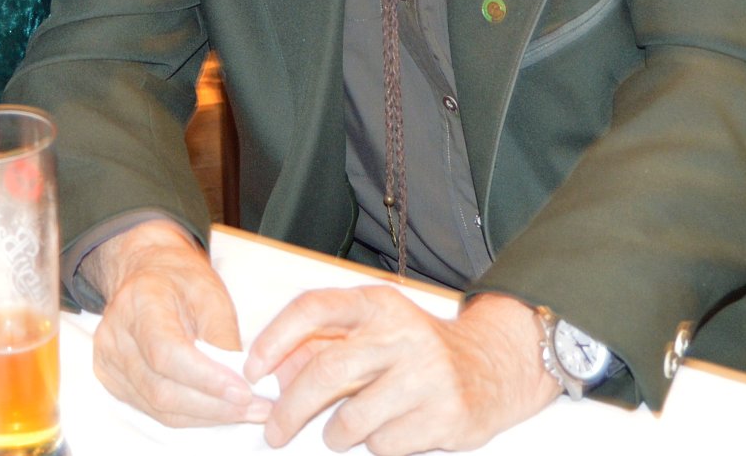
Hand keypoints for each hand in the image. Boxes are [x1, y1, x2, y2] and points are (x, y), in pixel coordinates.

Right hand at [83, 219, 266, 426]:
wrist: (147, 276)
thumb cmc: (181, 282)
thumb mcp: (211, 293)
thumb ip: (223, 336)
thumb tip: (241, 382)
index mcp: (139, 302)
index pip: (166, 352)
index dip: (206, 379)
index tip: (244, 391)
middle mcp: (114, 336)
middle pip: (162, 389)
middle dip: (214, 405)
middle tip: (256, 407)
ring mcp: (108, 362)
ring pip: (160, 408)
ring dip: (207, 416)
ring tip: (245, 411)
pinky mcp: (113, 382)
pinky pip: (154, 411)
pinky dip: (191, 416)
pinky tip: (217, 408)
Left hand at [245, 290, 559, 453]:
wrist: (491, 368)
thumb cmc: (417, 351)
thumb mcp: (374, 332)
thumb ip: (324, 343)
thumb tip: (277, 368)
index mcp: (377, 305)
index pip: (314, 308)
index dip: (276, 338)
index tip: (253, 368)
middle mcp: (402, 333)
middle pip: (327, 370)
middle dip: (290, 408)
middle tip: (275, 429)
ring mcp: (427, 375)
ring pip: (351, 418)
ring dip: (335, 434)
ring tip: (341, 431)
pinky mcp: (446, 415)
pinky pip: (384, 445)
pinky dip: (375, 446)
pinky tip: (388, 430)